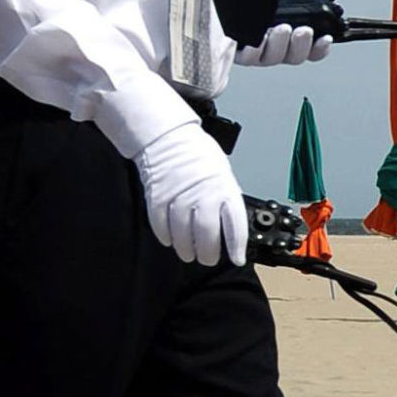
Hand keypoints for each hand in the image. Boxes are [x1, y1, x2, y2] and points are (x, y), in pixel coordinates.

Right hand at [134, 123, 246, 266]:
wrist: (168, 137)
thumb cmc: (198, 154)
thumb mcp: (222, 173)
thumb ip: (225, 199)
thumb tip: (229, 225)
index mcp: (224, 189)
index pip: (235, 224)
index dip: (236, 246)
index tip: (237, 258)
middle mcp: (203, 196)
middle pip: (207, 236)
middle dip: (208, 254)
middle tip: (208, 259)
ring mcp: (179, 198)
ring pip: (183, 236)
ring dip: (186, 249)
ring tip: (189, 254)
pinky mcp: (158, 199)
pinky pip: (162, 227)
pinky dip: (166, 237)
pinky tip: (170, 240)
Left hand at [237, 23, 331, 67]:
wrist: (222, 0)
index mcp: (287, 39)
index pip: (309, 51)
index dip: (320, 49)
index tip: (326, 38)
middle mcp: (273, 48)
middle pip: (294, 57)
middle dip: (302, 44)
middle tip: (304, 30)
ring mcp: (256, 52)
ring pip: (273, 58)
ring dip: (280, 44)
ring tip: (282, 28)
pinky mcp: (237, 52)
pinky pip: (249, 58)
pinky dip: (256, 51)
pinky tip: (258, 40)